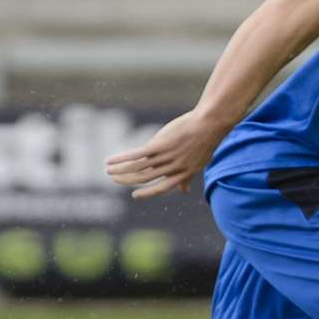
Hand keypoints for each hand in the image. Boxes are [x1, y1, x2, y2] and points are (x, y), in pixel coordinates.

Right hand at [105, 109, 231, 198]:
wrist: (211, 123)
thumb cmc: (205, 140)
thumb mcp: (199, 162)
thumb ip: (187, 177)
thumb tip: (184, 191)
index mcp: (184, 173)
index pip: (162, 188)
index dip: (148, 193)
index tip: (134, 195)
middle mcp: (174, 167)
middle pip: (145, 178)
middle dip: (127, 180)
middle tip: (114, 179)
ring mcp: (167, 156)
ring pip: (138, 168)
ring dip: (120, 170)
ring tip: (108, 170)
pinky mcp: (160, 144)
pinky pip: (136, 155)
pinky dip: (121, 159)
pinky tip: (110, 160)